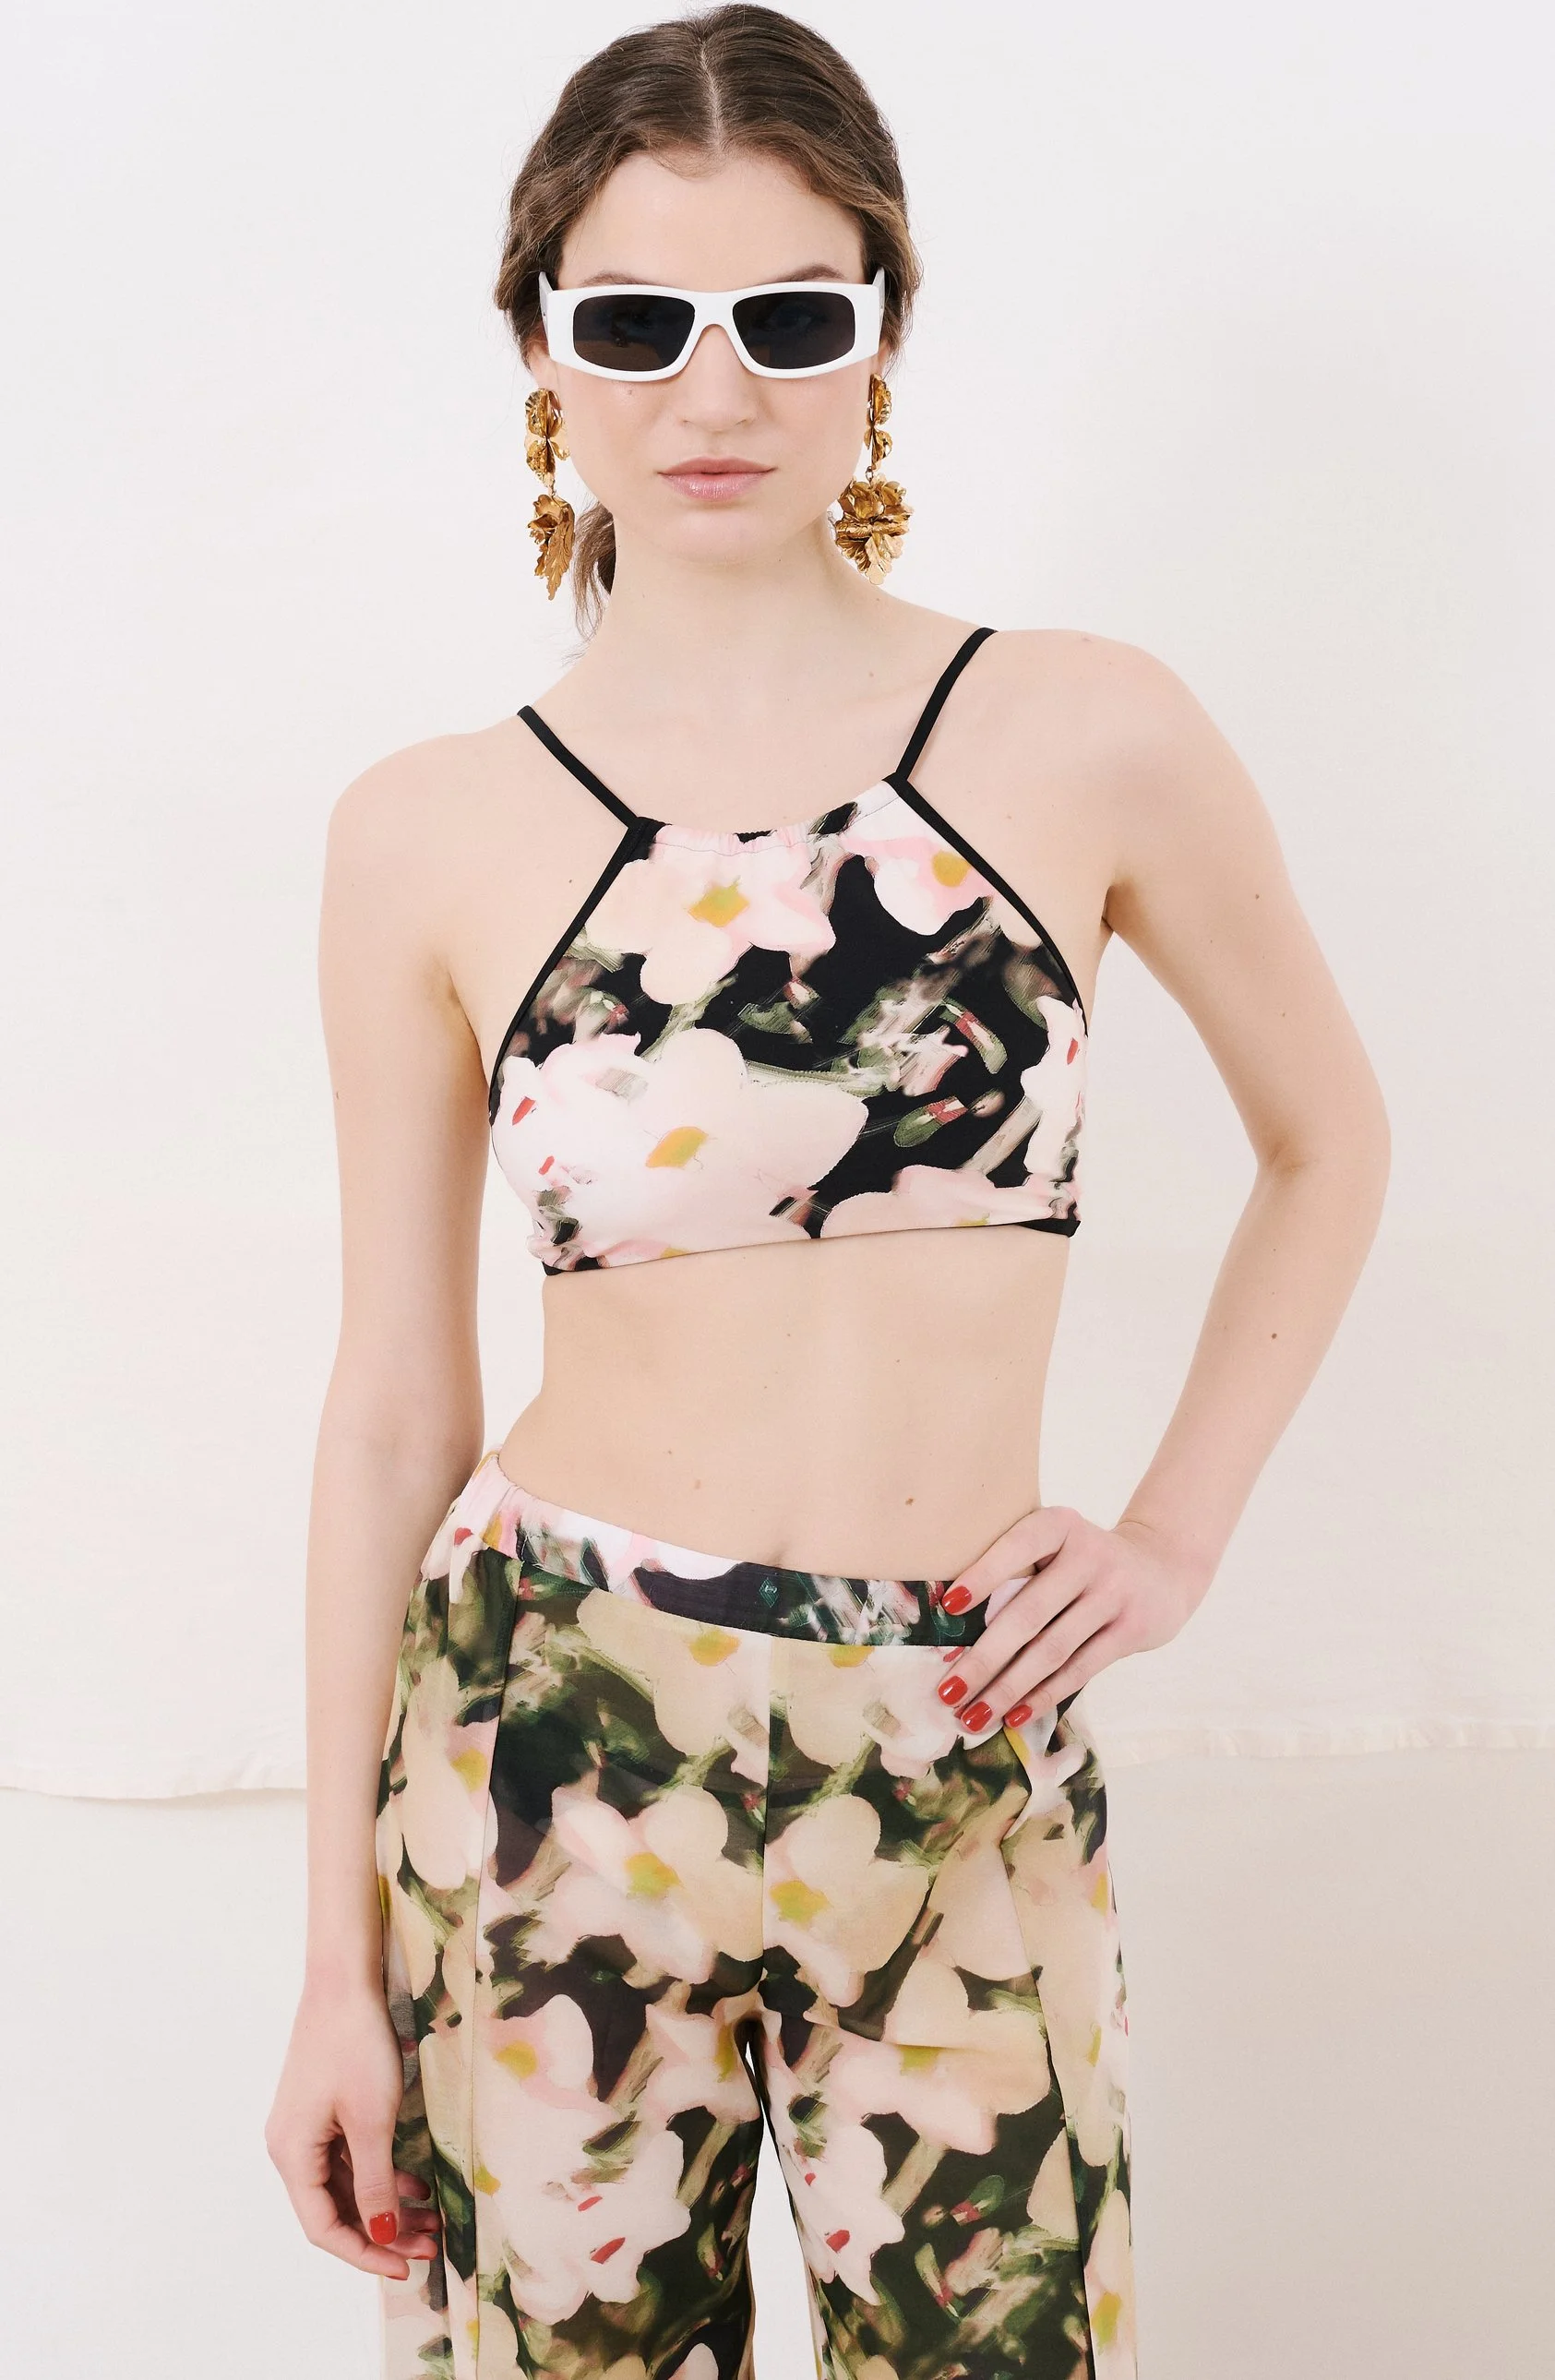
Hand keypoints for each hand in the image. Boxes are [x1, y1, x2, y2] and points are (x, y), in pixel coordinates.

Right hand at [264, 1978, 439, 2280]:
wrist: (344, 1981)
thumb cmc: (355, 2047)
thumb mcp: (371, 2121)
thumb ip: (375, 2184)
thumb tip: (379, 2234)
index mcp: (292, 2156)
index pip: (324, 2228)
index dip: (364, 2253)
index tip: (405, 2268)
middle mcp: (293, 2148)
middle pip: (336, 2210)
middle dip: (384, 2232)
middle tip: (431, 2245)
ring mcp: (308, 2129)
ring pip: (348, 2186)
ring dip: (387, 2206)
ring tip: (433, 2221)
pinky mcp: (325, 2111)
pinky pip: (351, 2159)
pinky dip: (382, 2175)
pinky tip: (416, 2186)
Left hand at [932, 1506, 1209, 1734]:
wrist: (1163, 1567)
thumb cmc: (1084, 1561)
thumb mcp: (1058, 1545)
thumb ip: (1020, 1571)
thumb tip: (954, 1626)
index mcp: (1059, 1525)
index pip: (1018, 1547)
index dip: (983, 1575)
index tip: (949, 1606)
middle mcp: (1089, 1556)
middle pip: (1029, 1614)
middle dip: (984, 1658)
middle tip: (946, 1692)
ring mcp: (1114, 1594)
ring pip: (1052, 1650)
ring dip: (1008, 1688)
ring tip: (973, 1717)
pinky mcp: (1132, 1630)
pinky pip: (1079, 1669)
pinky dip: (1043, 1695)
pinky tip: (1014, 1715)